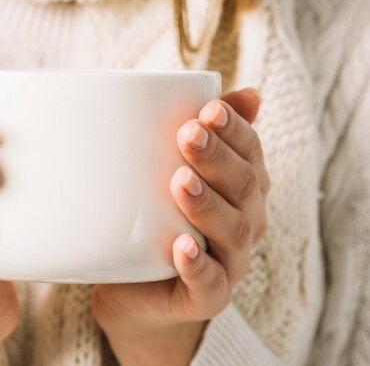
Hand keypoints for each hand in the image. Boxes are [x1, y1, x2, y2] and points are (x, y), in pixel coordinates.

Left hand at [91, 88, 268, 365]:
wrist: (138, 283)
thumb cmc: (159, 211)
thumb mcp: (171, 165)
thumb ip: (197, 130)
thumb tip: (238, 91)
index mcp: (241, 183)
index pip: (249, 150)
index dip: (235, 129)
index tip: (208, 108)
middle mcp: (245, 219)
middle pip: (244, 186)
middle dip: (218, 158)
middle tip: (189, 135)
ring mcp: (229, 260)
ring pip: (232, 232)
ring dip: (208, 205)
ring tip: (180, 181)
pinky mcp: (205, 295)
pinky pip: (209, 285)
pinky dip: (198, 266)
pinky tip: (182, 247)